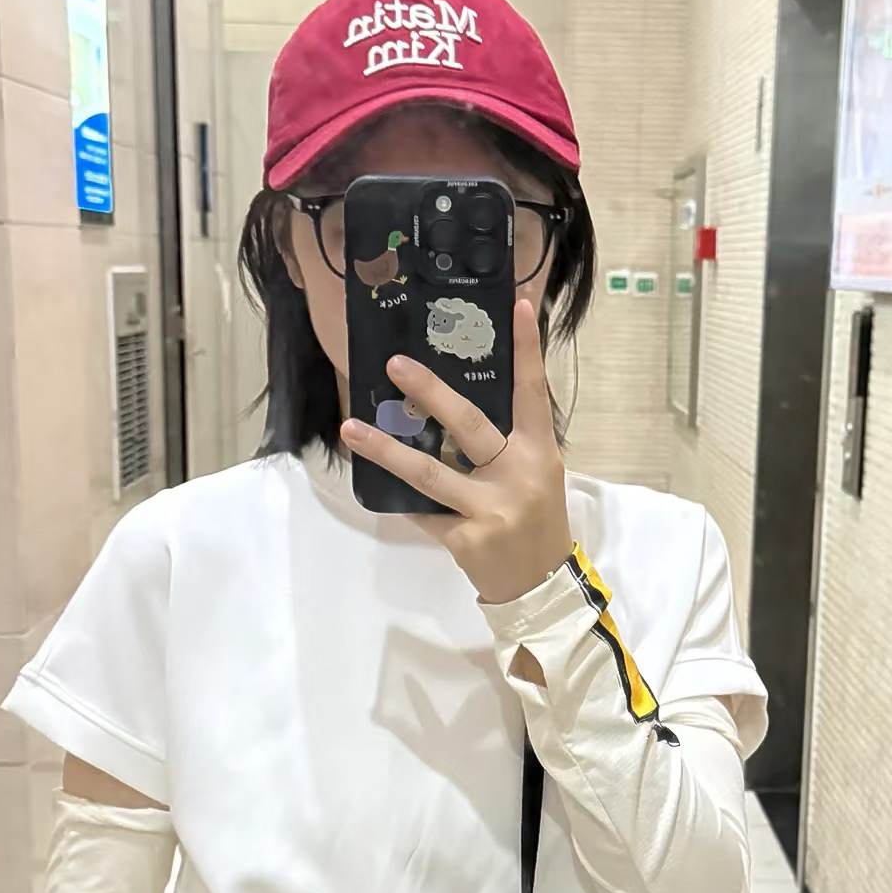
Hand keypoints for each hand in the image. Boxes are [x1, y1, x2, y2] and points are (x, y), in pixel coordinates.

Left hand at [341, 296, 573, 605]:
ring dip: (386, 449)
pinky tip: (374, 485)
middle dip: (430, 393)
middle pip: (468, 425)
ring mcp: (489, 509)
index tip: (514, 305)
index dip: (525, 349)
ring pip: (429, 472)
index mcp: (540, 452)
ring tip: (351, 428)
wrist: (541, 587)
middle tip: (395, 365)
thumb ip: (508, 440)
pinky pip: (422, 510)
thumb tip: (453, 401)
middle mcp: (517, 475)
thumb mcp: (538, 473)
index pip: (532, 392)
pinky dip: (400, 498)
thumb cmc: (536, 520)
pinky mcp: (465, 538)